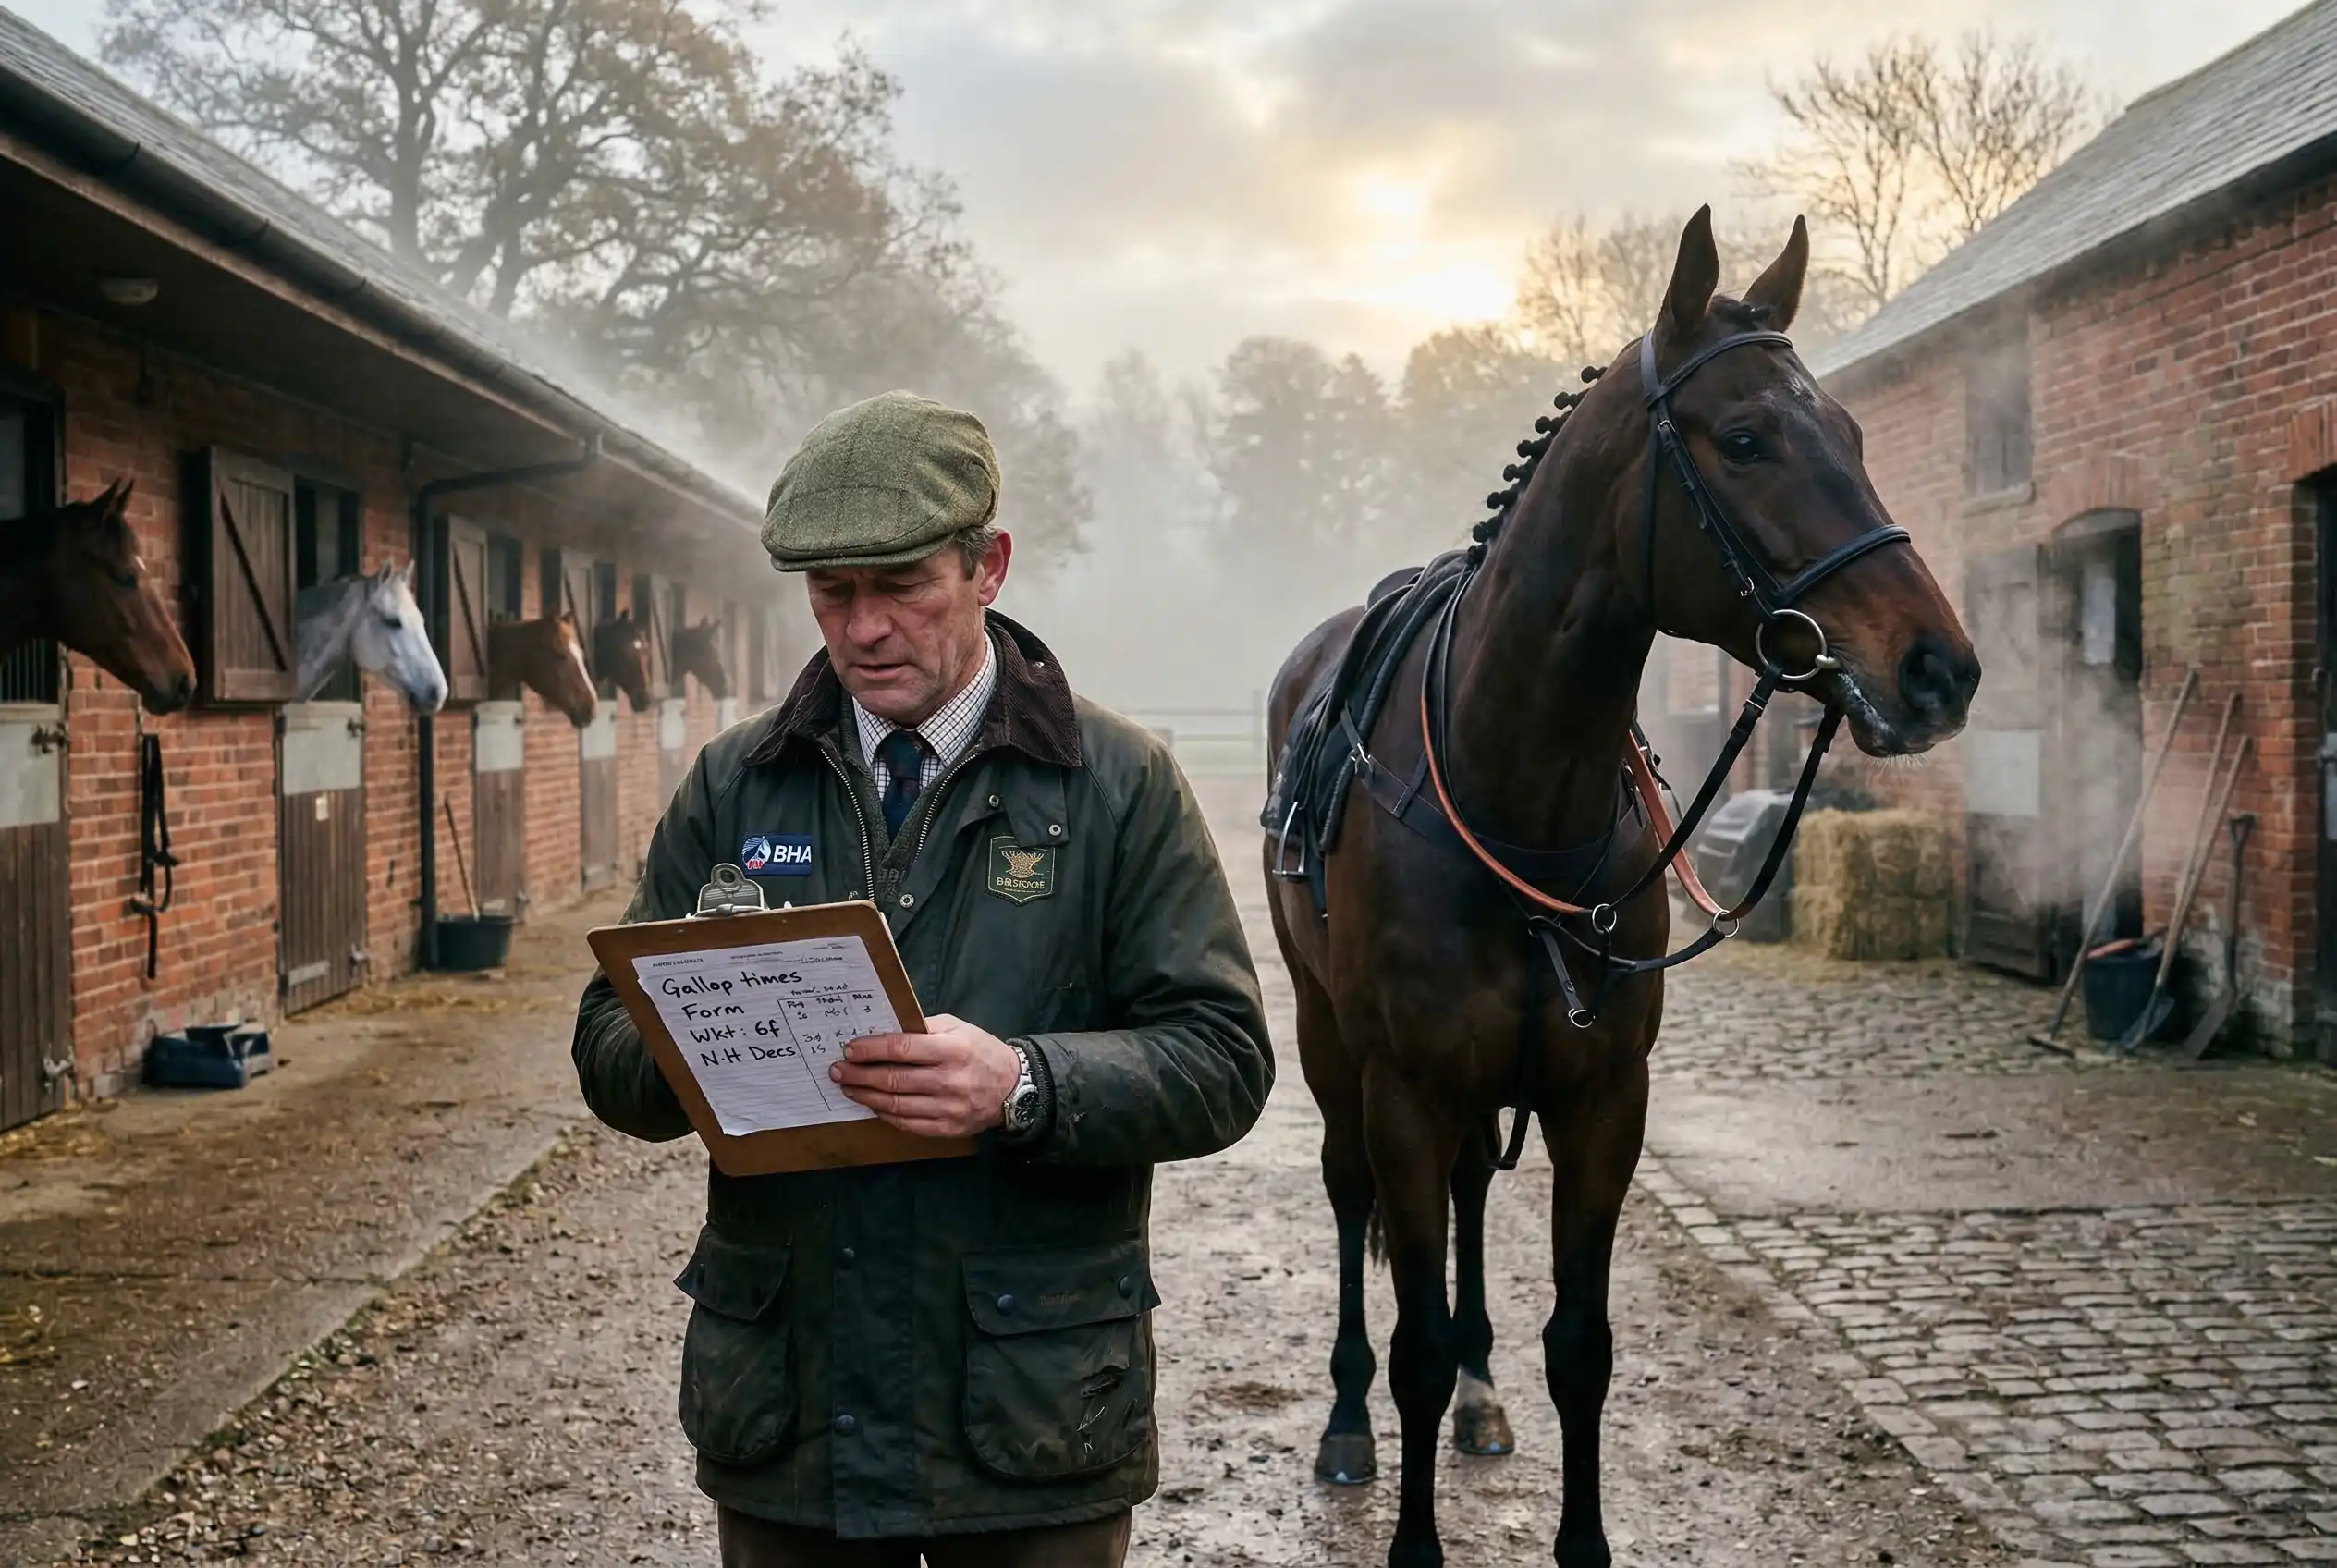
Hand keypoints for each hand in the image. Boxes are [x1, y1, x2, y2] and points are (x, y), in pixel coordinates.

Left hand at [829, 1013, 1020, 1138]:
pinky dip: (886, 1114)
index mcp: (952, 1050)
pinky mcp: (947, 1128)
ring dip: (866, 1097)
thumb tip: (887, 1030)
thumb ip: (924, 1028)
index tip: (850, 1049)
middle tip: (838, 1071)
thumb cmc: (981, 1051)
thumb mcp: (959, 1028)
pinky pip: (907, 1123)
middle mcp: (949, 1080)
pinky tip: (872, 1105)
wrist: (1013, 1088)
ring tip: (848, 1089)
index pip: (902, 1048)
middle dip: (860, 1075)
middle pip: (894, 1079)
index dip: (871, 1049)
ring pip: (896, 1104)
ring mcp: (948, 1108)